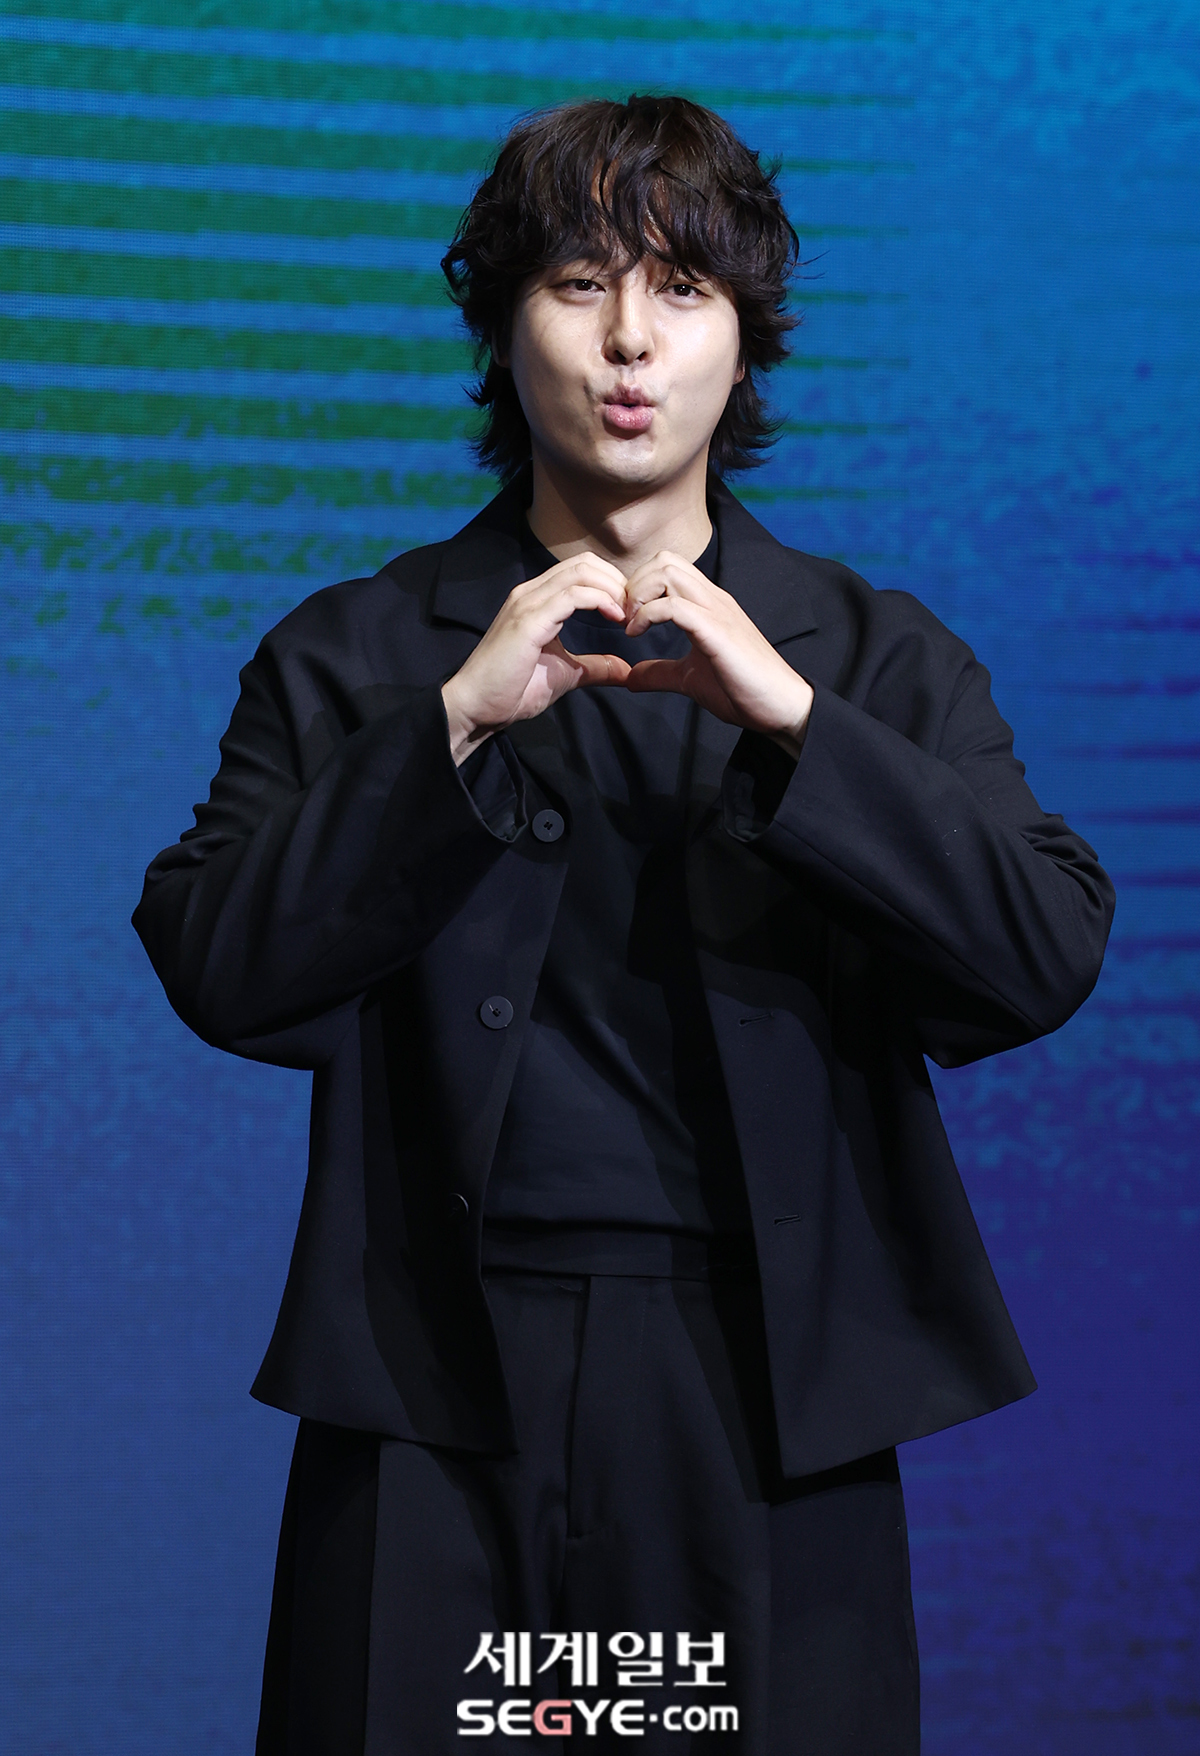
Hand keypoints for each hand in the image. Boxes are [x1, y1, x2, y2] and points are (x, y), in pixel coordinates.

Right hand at [441, 553, 631, 764]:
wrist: (477, 707)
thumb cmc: (513, 690)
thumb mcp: (565, 674)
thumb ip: (593, 666)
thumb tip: (623, 669)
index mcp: (538, 599)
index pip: (581, 570)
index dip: (612, 584)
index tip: (631, 611)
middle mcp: (531, 592)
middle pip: (585, 563)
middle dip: (617, 582)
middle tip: (635, 610)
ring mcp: (528, 603)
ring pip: (581, 572)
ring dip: (613, 589)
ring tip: (627, 614)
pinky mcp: (529, 619)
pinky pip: (572, 595)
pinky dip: (600, 601)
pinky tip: (615, 618)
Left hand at [622, 551, 813, 756]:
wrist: (781, 706)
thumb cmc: (743, 689)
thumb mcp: (690, 678)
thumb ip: (660, 672)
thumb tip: (631, 677)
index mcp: (707, 604)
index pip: (667, 567)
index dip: (637, 586)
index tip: (624, 618)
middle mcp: (712, 599)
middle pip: (664, 560)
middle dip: (633, 584)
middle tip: (623, 618)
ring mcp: (717, 611)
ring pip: (668, 572)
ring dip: (638, 594)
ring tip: (630, 624)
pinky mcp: (717, 632)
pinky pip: (675, 606)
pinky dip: (647, 615)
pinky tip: (637, 634)